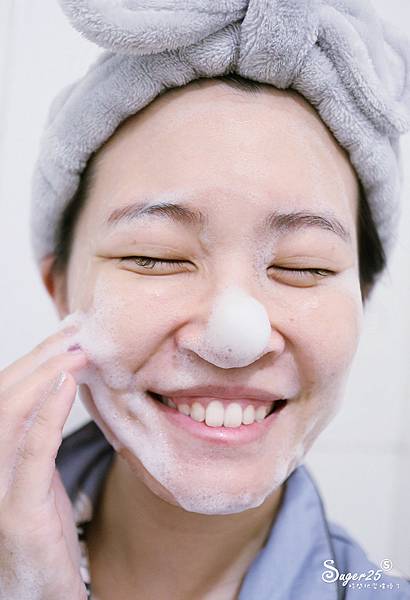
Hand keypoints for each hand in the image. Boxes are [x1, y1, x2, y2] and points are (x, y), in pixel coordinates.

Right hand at [0, 327, 88, 599]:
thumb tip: (62, 385)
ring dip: (45, 373)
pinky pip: (29, 454)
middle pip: (5, 396)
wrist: (41, 598)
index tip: (69, 331)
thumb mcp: (38, 478)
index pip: (5, 393)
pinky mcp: (18, 514)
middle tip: (78, 329)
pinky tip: (65, 385)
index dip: (35, 357)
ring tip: (78, 349)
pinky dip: (45, 413)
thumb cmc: (42, 536)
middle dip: (42, 356)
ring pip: (10, 415)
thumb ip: (39, 436)